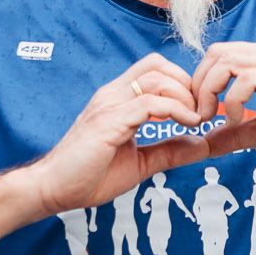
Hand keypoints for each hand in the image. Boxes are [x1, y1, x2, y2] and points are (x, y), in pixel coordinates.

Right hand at [27, 54, 208, 214]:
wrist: (54, 189)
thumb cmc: (89, 176)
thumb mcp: (140, 163)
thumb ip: (169, 151)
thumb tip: (202, 144)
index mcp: (118, 100)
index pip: (155, 69)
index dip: (182, 83)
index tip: (197, 110)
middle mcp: (112, 95)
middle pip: (158, 64)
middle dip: (187, 84)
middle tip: (200, 112)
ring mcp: (109, 105)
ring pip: (156, 78)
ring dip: (184, 96)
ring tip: (196, 119)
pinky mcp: (108, 121)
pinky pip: (148, 103)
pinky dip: (174, 109)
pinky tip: (187, 124)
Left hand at [190, 41, 255, 159]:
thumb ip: (236, 134)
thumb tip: (205, 144)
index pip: (217, 56)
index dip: (200, 84)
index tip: (201, 115)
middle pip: (216, 54)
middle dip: (200, 87)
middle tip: (203, 117)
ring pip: (227, 61)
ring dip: (212, 91)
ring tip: (218, 119)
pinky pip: (249, 79)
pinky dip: (234, 99)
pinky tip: (238, 119)